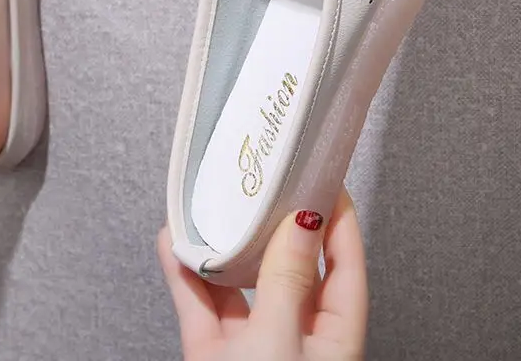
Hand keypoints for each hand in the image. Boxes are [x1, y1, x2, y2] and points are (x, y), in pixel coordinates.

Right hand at [158, 188, 366, 359]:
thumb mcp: (282, 342)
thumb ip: (288, 280)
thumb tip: (302, 223)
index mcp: (334, 338)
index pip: (345, 264)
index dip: (339, 218)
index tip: (324, 176)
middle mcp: (296, 337)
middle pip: (290, 265)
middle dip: (275, 222)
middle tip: (265, 180)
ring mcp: (253, 345)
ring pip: (240, 281)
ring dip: (223, 243)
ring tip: (214, 206)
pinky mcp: (214, 354)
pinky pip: (200, 302)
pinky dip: (185, 271)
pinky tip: (174, 243)